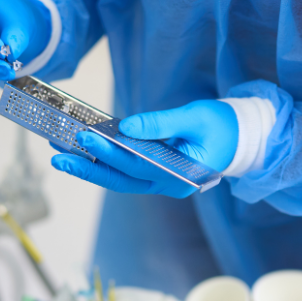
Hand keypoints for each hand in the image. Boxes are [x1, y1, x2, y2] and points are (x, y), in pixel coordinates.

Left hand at [52, 100, 237, 197]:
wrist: (242, 139)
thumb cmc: (224, 125)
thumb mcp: (196, 116)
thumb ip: (162, 122)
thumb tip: (126, 127)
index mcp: (182, 174)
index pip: (139, 163)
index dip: (111, 151)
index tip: (86, 136)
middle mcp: (169, 184)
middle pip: (121, 179)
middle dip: (88, 167)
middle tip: (59, 153)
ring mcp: (161, 182)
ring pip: (119, 179)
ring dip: (89, 167)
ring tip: (61, 153)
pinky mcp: (155, 175)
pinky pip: (124, 172)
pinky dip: (102, 162)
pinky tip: (81, 151)